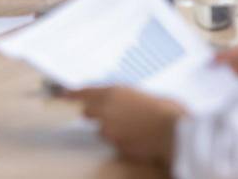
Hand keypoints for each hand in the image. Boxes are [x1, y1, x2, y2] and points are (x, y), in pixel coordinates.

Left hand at [66, 86, 184, 164]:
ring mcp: (110, 129)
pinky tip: (138, 138)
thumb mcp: (147, 94)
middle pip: (87, 112)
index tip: (64, 96)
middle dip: (95, 113)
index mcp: (113, 92)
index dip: (73, 94)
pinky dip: (122, 141)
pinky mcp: (116, 146)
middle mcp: (106, 109)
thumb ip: (130, 96)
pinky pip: (115, 142)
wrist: (174, 134)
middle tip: (108, 114)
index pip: (84, 92)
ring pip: (102, 130)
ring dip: (112, 129)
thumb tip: (128, 100)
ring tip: (133, 128)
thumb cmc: (167, 111)